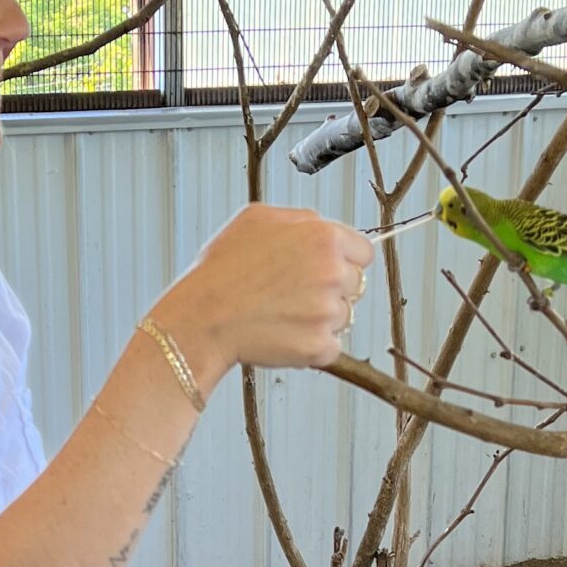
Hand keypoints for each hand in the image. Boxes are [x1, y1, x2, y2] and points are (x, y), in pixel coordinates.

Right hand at [161, 204, 370, 375]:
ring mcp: (328, 312)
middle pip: (355, 285)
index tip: (326, 270)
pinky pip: (331, 347)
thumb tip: (320, 225)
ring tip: (281, 314)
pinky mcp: (320, 346)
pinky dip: (311, 347)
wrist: (203, 317)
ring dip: (320, 319)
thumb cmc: (222, 270)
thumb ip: (300, 219)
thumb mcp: (256, 219)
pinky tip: (283, 335)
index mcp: (323, 237)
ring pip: (343, 317)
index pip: (363, 252)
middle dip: (331, 290)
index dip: (344, 261)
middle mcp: (333, 272)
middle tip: (293, 294)